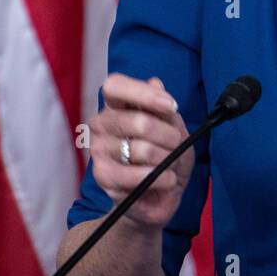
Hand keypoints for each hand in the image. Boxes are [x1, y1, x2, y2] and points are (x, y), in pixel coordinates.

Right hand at [90, 73, 194, 230]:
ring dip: (167, 158)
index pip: (115, 86)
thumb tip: (155, 83)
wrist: (161, 192)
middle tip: (177, 143)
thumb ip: (163, 107)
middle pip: (138, 121)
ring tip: (169, 163)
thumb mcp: (174, 126)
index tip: (171, 106)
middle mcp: (102, 124)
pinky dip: (161, 178)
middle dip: (169, 135)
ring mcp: (99, 150)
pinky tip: (166, 179)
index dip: (143, 93)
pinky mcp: (103, 177)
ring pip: (142, 149)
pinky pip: (138, 176)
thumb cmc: (166, 153)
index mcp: (116, 105)